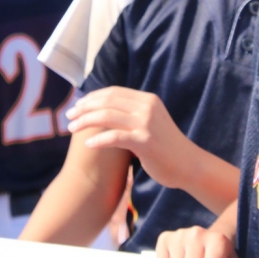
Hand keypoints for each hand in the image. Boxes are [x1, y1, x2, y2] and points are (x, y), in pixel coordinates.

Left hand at [67, 88, 189, 188]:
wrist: (188, 165)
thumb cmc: (166, 147)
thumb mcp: (151, 122)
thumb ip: (133, 114)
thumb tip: (106, 111)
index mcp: (147, 100)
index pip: (113, 92)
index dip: (92, 97)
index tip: (78, 105)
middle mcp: (147, 107)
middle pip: (107, 101)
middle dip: (84, 107)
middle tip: (69, 116)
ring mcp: (146, 123)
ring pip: (107, 116)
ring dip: (86, 121)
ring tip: (72, 128)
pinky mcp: (145, 141)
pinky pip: (114, 137)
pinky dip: (98, 140)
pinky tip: (88, 145)